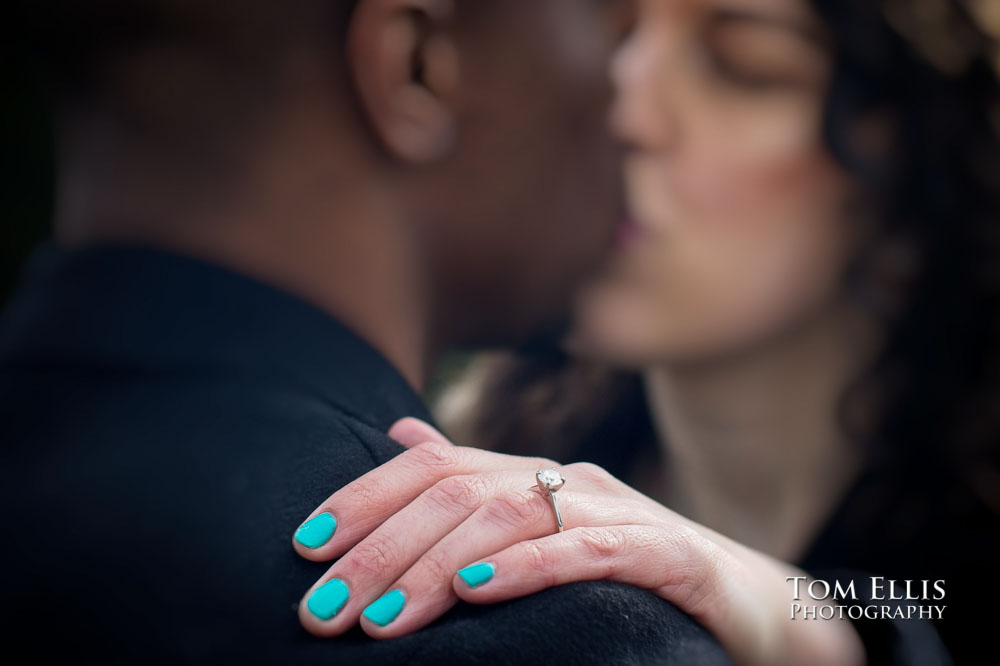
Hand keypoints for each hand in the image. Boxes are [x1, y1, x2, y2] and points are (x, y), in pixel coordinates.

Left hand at [291, 418, 863, 665]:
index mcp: (532, 473)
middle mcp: (565, 477)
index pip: (432, 465)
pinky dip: (525, 567)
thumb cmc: (634, 571)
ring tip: (377, 617)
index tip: (303, 546)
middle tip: (321, 606)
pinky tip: (473, 592)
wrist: (752, 604)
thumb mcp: (545, 526)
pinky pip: (587, 550)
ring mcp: (615, 509)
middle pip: (456, 492)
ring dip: (433, 566)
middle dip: (379, 548)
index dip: (363, 498)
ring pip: (509, 516)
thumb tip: (402, 435)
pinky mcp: (662, 552)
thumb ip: (477, 485)